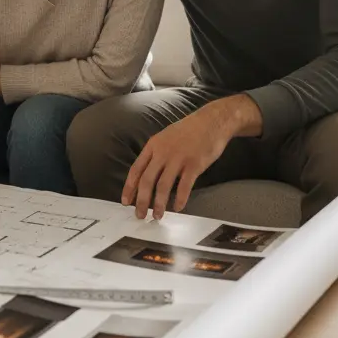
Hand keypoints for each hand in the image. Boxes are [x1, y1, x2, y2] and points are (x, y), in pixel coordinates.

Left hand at [121, 96, 261, 220]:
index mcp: (153, 145)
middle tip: (139, 215)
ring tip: (157, 216)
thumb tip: (145, 174)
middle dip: (141, 200)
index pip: (136, 169)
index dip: (129, 187)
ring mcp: (178, 158)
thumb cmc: (188, 131)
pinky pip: (184, 186)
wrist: (211, 121)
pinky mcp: (194, 164)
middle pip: (147, 180)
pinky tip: (178, 208)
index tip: (125, 202)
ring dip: (159, 204)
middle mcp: (163, 152)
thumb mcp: (165, 137)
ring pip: (163, 186)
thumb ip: (155, 154)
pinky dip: (180, 199)